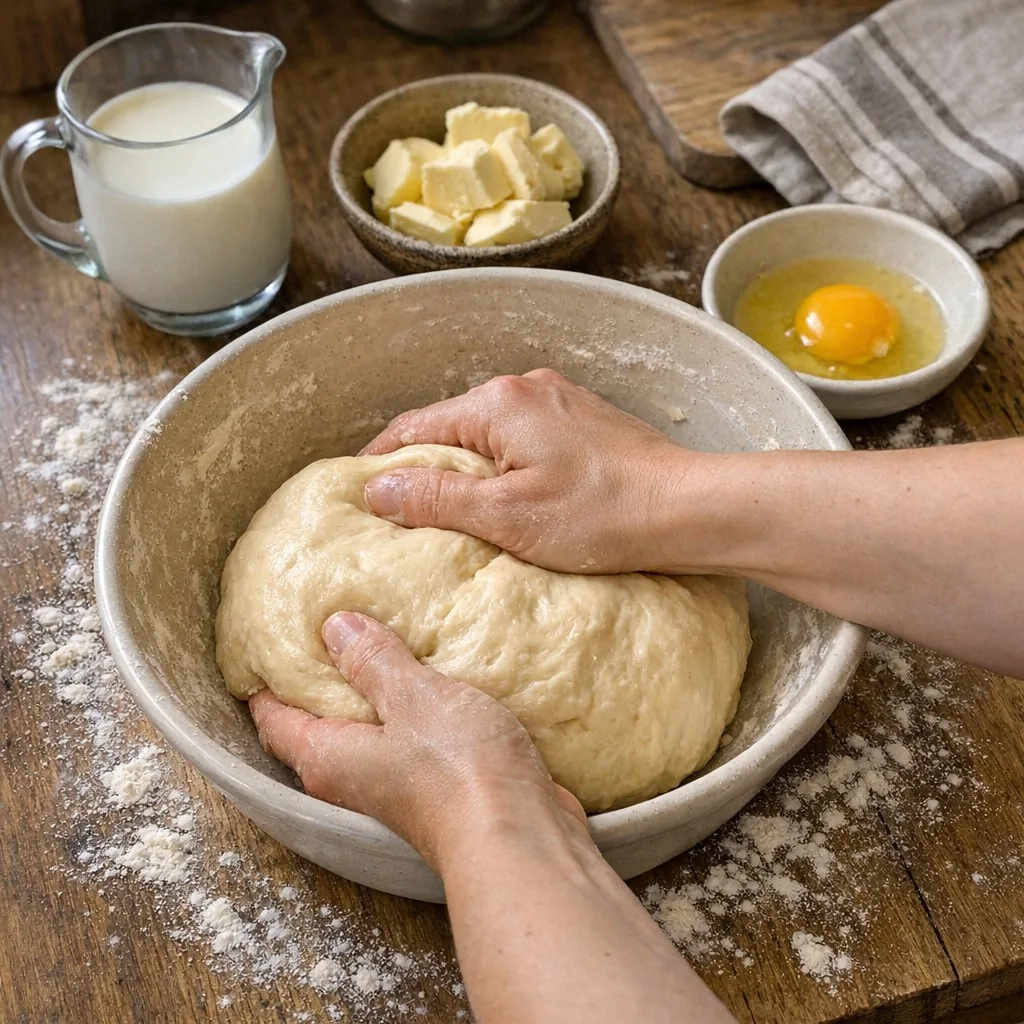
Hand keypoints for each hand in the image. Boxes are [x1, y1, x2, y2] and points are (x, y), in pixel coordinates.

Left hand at [249, 611, 585, 870]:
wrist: (522, 835)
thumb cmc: (457, 769)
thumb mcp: (413, 697)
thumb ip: (374, 661)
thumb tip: (334, 627)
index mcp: (327, 756)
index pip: (273, 718)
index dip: (264, 679)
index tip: (267, 639)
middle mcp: (351, 778)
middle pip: (318, 725)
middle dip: (321, 680)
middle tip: (327, 627)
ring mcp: (394, 786)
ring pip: (367, 732)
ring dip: (373, 695)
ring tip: (382, 643)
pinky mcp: (434, 788)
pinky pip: (408, 740)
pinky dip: (411, 711)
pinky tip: (431, 681)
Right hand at [359, 369, 699, 573]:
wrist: (689, 508)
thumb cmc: (600, 515)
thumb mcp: (505, 515)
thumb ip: (435, 498)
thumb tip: (377, 488)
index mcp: (497, 403)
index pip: (414, 427)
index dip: (381, 461)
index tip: (359, 494)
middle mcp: (525, 388)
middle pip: (452, 426)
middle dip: (424, 465)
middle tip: (401, 511)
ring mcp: (560, 401)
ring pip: (490, 433)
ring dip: (467, 467)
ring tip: (451, 512)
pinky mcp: (585, 421)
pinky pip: (525, 439)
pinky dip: (504, 466)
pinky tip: (509, 499)